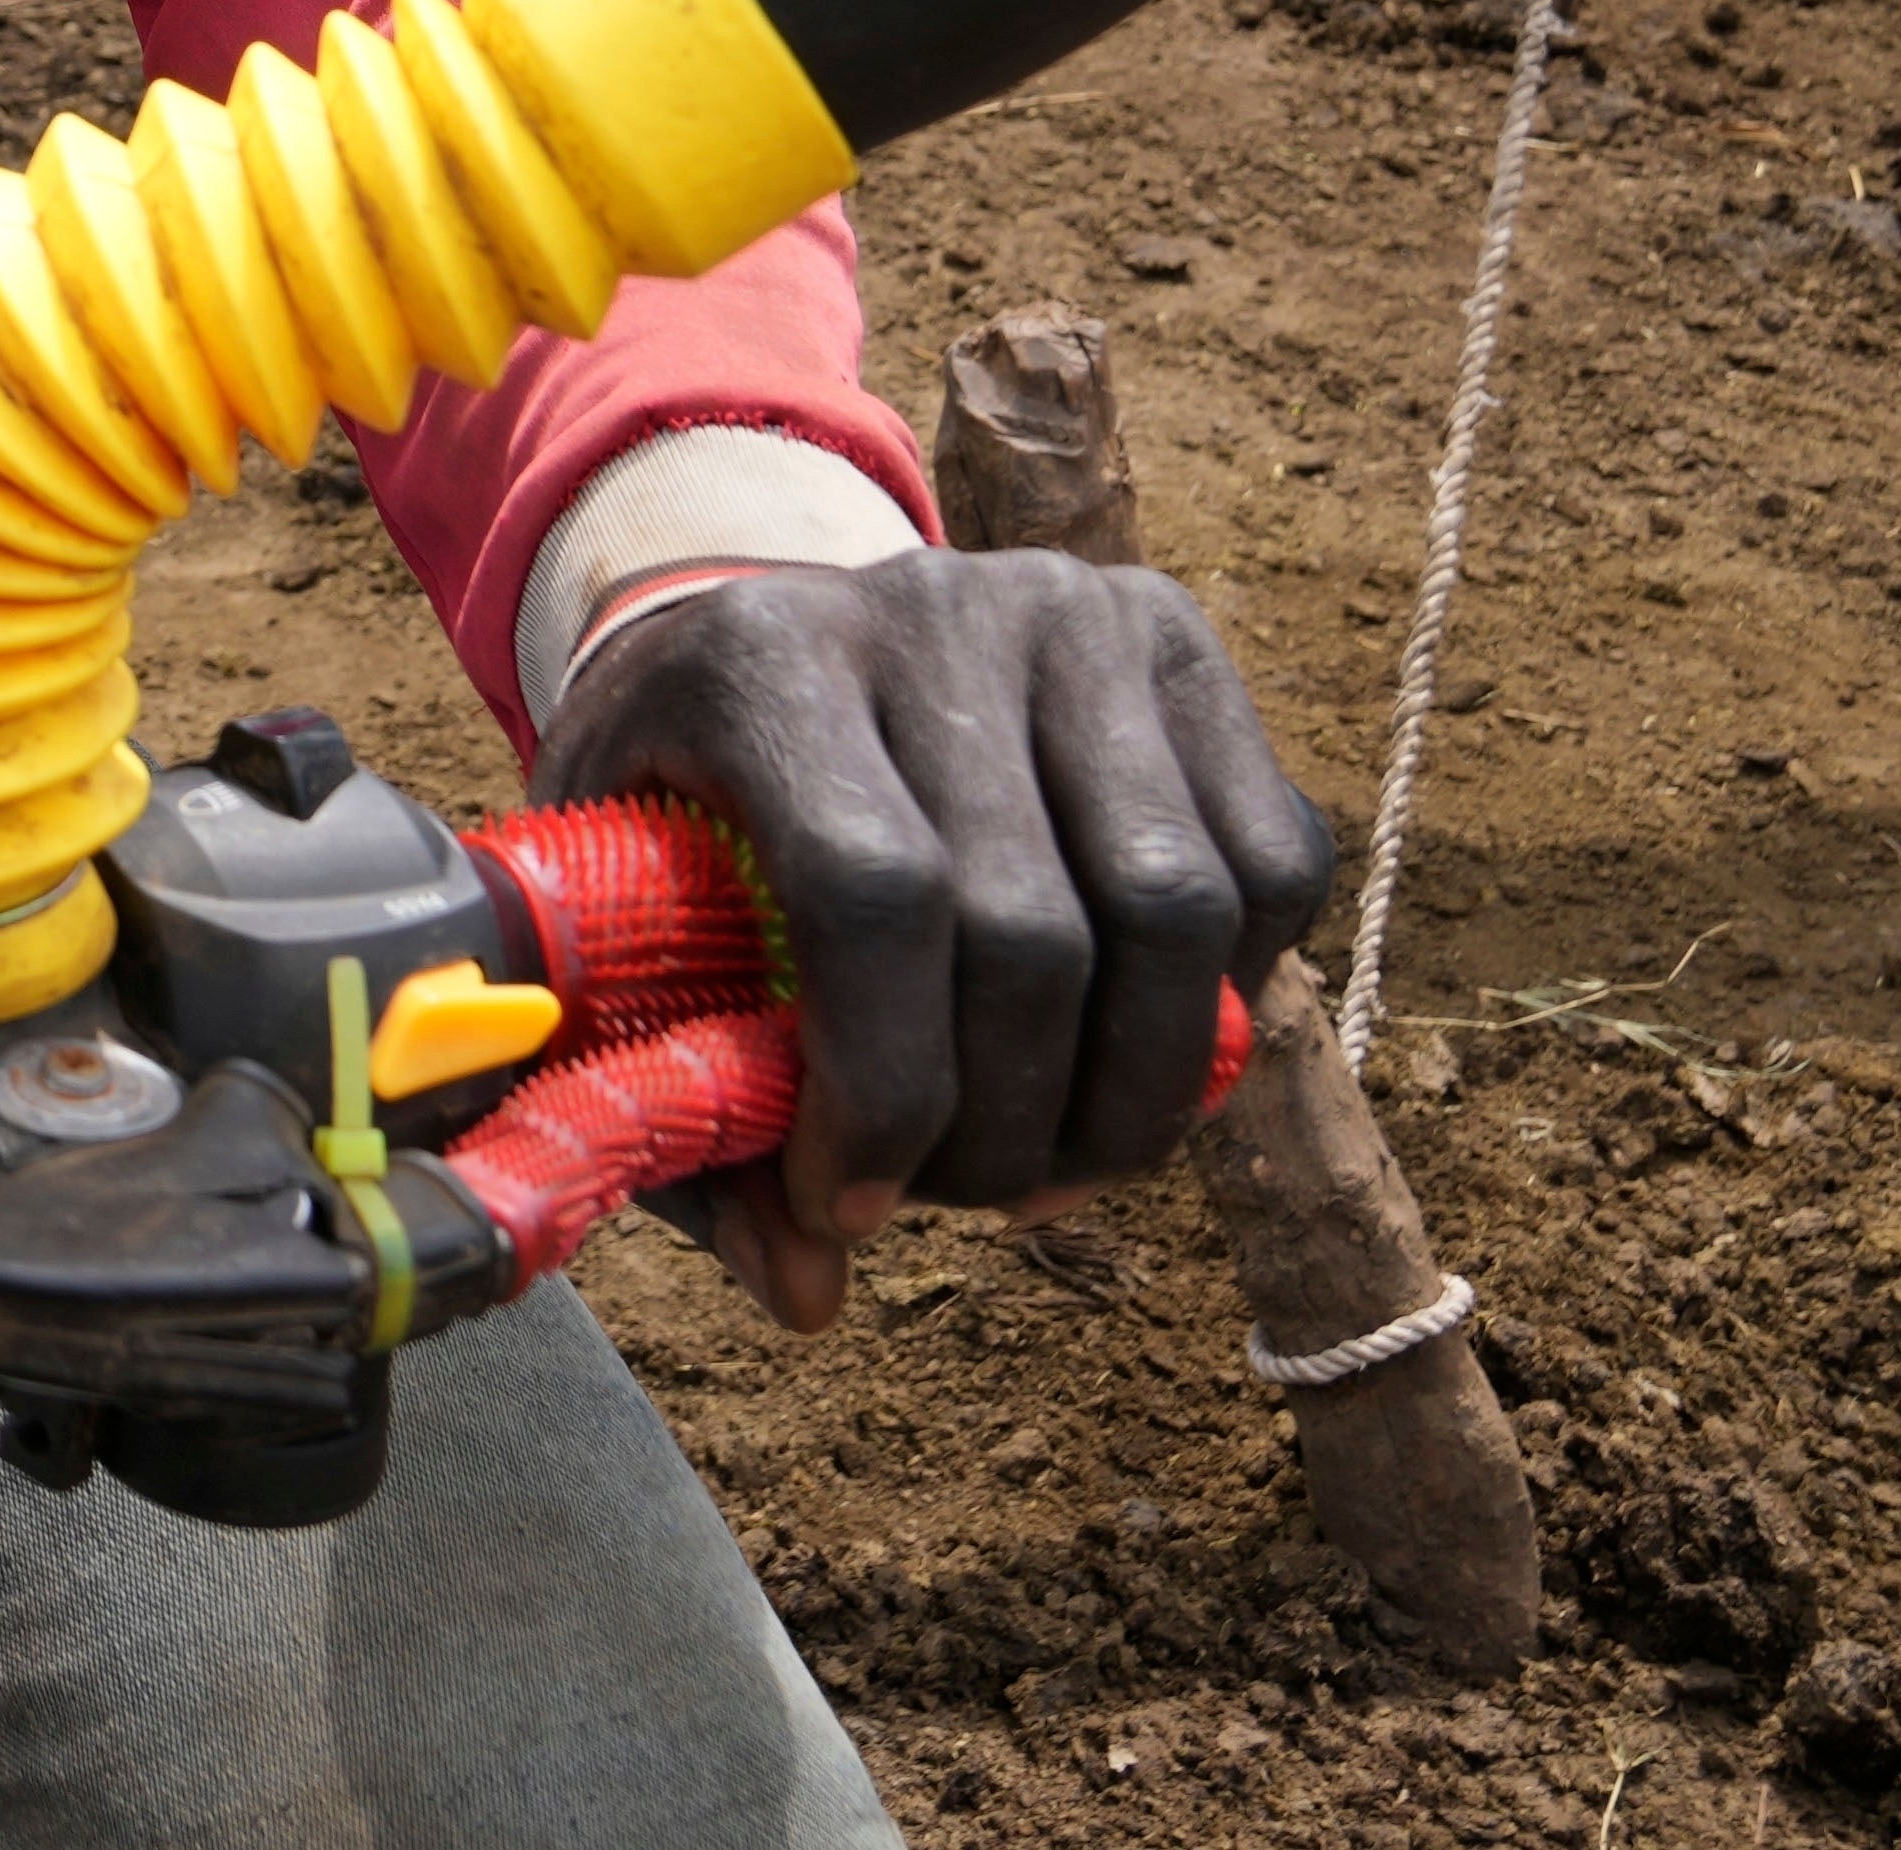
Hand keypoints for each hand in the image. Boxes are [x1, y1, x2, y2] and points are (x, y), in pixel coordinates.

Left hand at [530, 548, 1331, 1332]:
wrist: (771, 635)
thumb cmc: (688, 812)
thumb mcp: (631, 934)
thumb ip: (695, 1114)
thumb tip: (810, 1295)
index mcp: (763, 658)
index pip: (874, 892)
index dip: (886, 1086)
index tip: (854, 1203)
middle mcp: (930, 606)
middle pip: (1033, 929)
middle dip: (1007, 1126)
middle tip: (963, 1199)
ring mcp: (1073, 610)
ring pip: (1178, 908)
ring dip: (1136, 1095)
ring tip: (1060, 1158)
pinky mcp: (1181, 640)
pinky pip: (1269, 867)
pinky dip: (1228, 1003)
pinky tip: (1132, 1050)